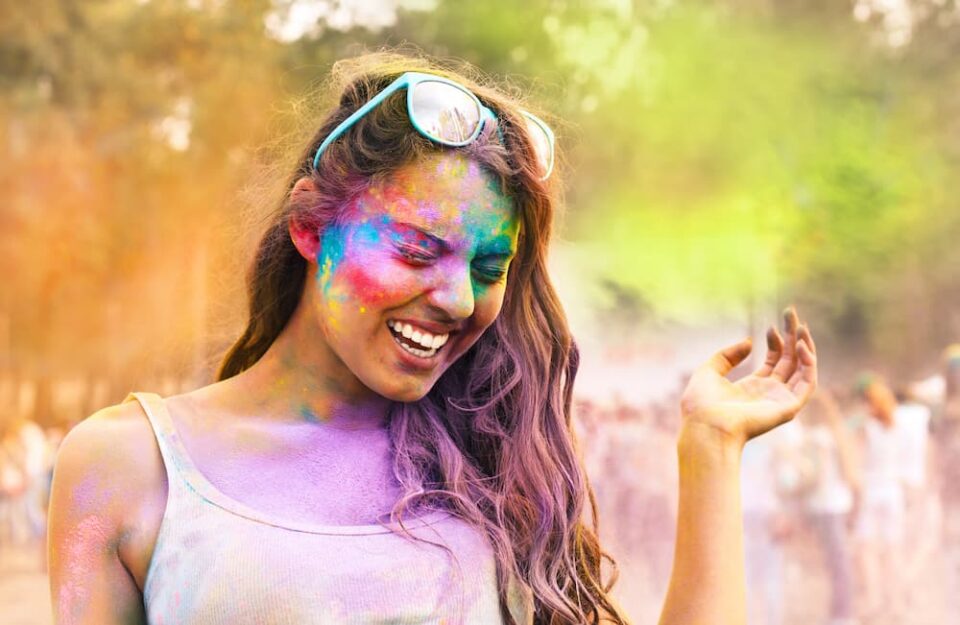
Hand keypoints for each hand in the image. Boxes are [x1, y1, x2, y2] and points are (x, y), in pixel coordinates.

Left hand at [679, 307, 816, 448]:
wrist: (705, 426)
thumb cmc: (701, 405)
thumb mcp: (708, 371)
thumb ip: (727, 355)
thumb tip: (750, 342)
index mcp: (752, 388)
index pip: (774, 361)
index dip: (776, 341)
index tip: (770, 327)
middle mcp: (769, 394)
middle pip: (790, 361)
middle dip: (792, 337)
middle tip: (791, 313)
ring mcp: (780, 401)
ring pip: (803, 370)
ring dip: (805, 347)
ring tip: (801, 326)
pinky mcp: (788, 407)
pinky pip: (807, 383)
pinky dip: (809, 363)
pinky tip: (801, 345)